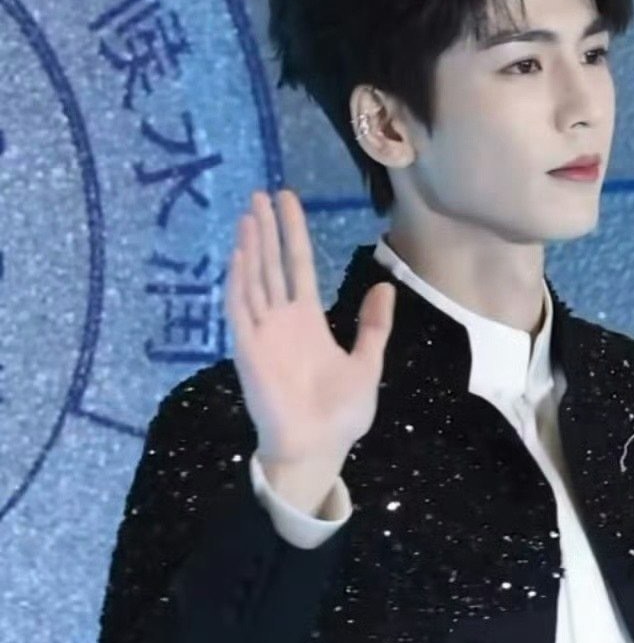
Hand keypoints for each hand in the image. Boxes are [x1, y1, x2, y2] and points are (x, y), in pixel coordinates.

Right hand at [225, 188, 395, 470]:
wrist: (318, 449)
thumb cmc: (339, 414)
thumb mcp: (367, 364)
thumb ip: (373, 326)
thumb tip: (384, 287)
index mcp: (307, 322)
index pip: (297, 266)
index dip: (292, 233)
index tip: (287, 201)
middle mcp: (281, 321)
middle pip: (272, 265)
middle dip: (267, 229)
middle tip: (260, 193)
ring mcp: (263, 333)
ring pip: (254, 280)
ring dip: (251, 247)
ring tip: (249, 214)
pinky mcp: (249, 350)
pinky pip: (241, 310)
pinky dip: (239, 283)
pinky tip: (240, 255)